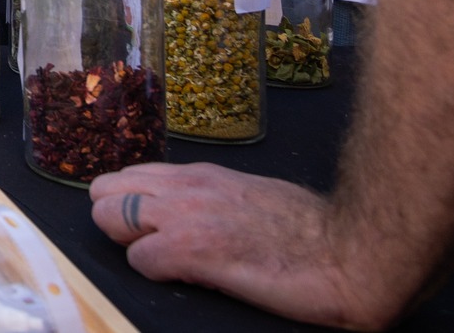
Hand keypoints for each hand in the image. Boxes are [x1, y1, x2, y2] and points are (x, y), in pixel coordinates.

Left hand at [89, 165, 385, 329]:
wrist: (349, 251)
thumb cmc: (312, 232)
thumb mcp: (252, 196)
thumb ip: (214, 198)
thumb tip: (195, 214)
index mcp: (201, 175)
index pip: (130, 176)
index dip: (128, 205)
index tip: (143, 228)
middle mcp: (184, 187)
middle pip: (105, 192)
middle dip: (116, 221)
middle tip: (149, 247)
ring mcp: (183, 216)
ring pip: (108, 218)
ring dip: (130, 244)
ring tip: (167, 262)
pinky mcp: (190, 249)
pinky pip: (139, 261)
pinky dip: (155, 274)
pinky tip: (189, 279)